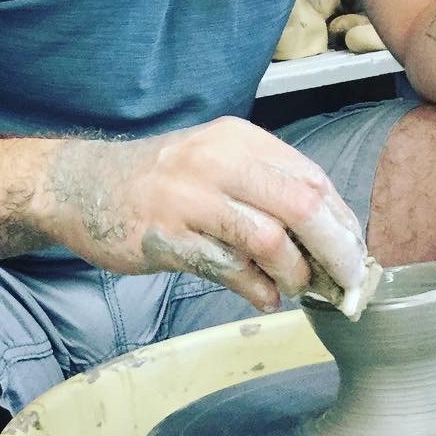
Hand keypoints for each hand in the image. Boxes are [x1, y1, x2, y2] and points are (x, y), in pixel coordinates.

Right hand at [39, 118, 366, 312]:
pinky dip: (255, 288)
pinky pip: (227, 267)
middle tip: (347, 280)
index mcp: (237, 139)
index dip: (341, 220)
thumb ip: (265, 192)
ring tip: (295, 287)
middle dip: (334, 249)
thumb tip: (324, 238)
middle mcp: (216, 160)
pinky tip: (263, 296)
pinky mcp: (165, 236)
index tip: (354, 252)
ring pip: (268, 238)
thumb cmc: (159, 180)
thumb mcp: (216, 165)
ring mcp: (189, 197)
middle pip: (300, 205)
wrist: (81, 185)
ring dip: (294, 273)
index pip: (311, 178)